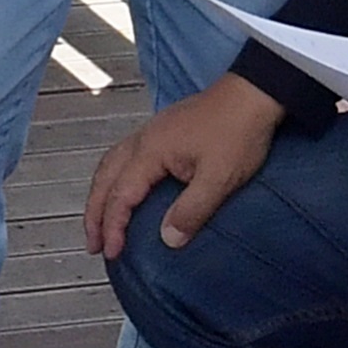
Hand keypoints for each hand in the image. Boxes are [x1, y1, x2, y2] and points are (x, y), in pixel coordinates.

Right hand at [85, 74, 286, 258]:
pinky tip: (122, 190)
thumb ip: (192, 210)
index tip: (112, 253)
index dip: (113, 227)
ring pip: (110, 166)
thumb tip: (168, 240)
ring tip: (99, 223)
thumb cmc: (238, 131)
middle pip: (105, 179)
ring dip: (100, 196)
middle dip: (95, 214)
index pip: (120, 195)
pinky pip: (123, 158)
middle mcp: (143, 140)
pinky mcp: (162, 132)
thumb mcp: (219, 177)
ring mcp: (151, 133)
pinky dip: (113, 180)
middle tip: (93, 245)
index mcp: (151, 151)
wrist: (253, 94)